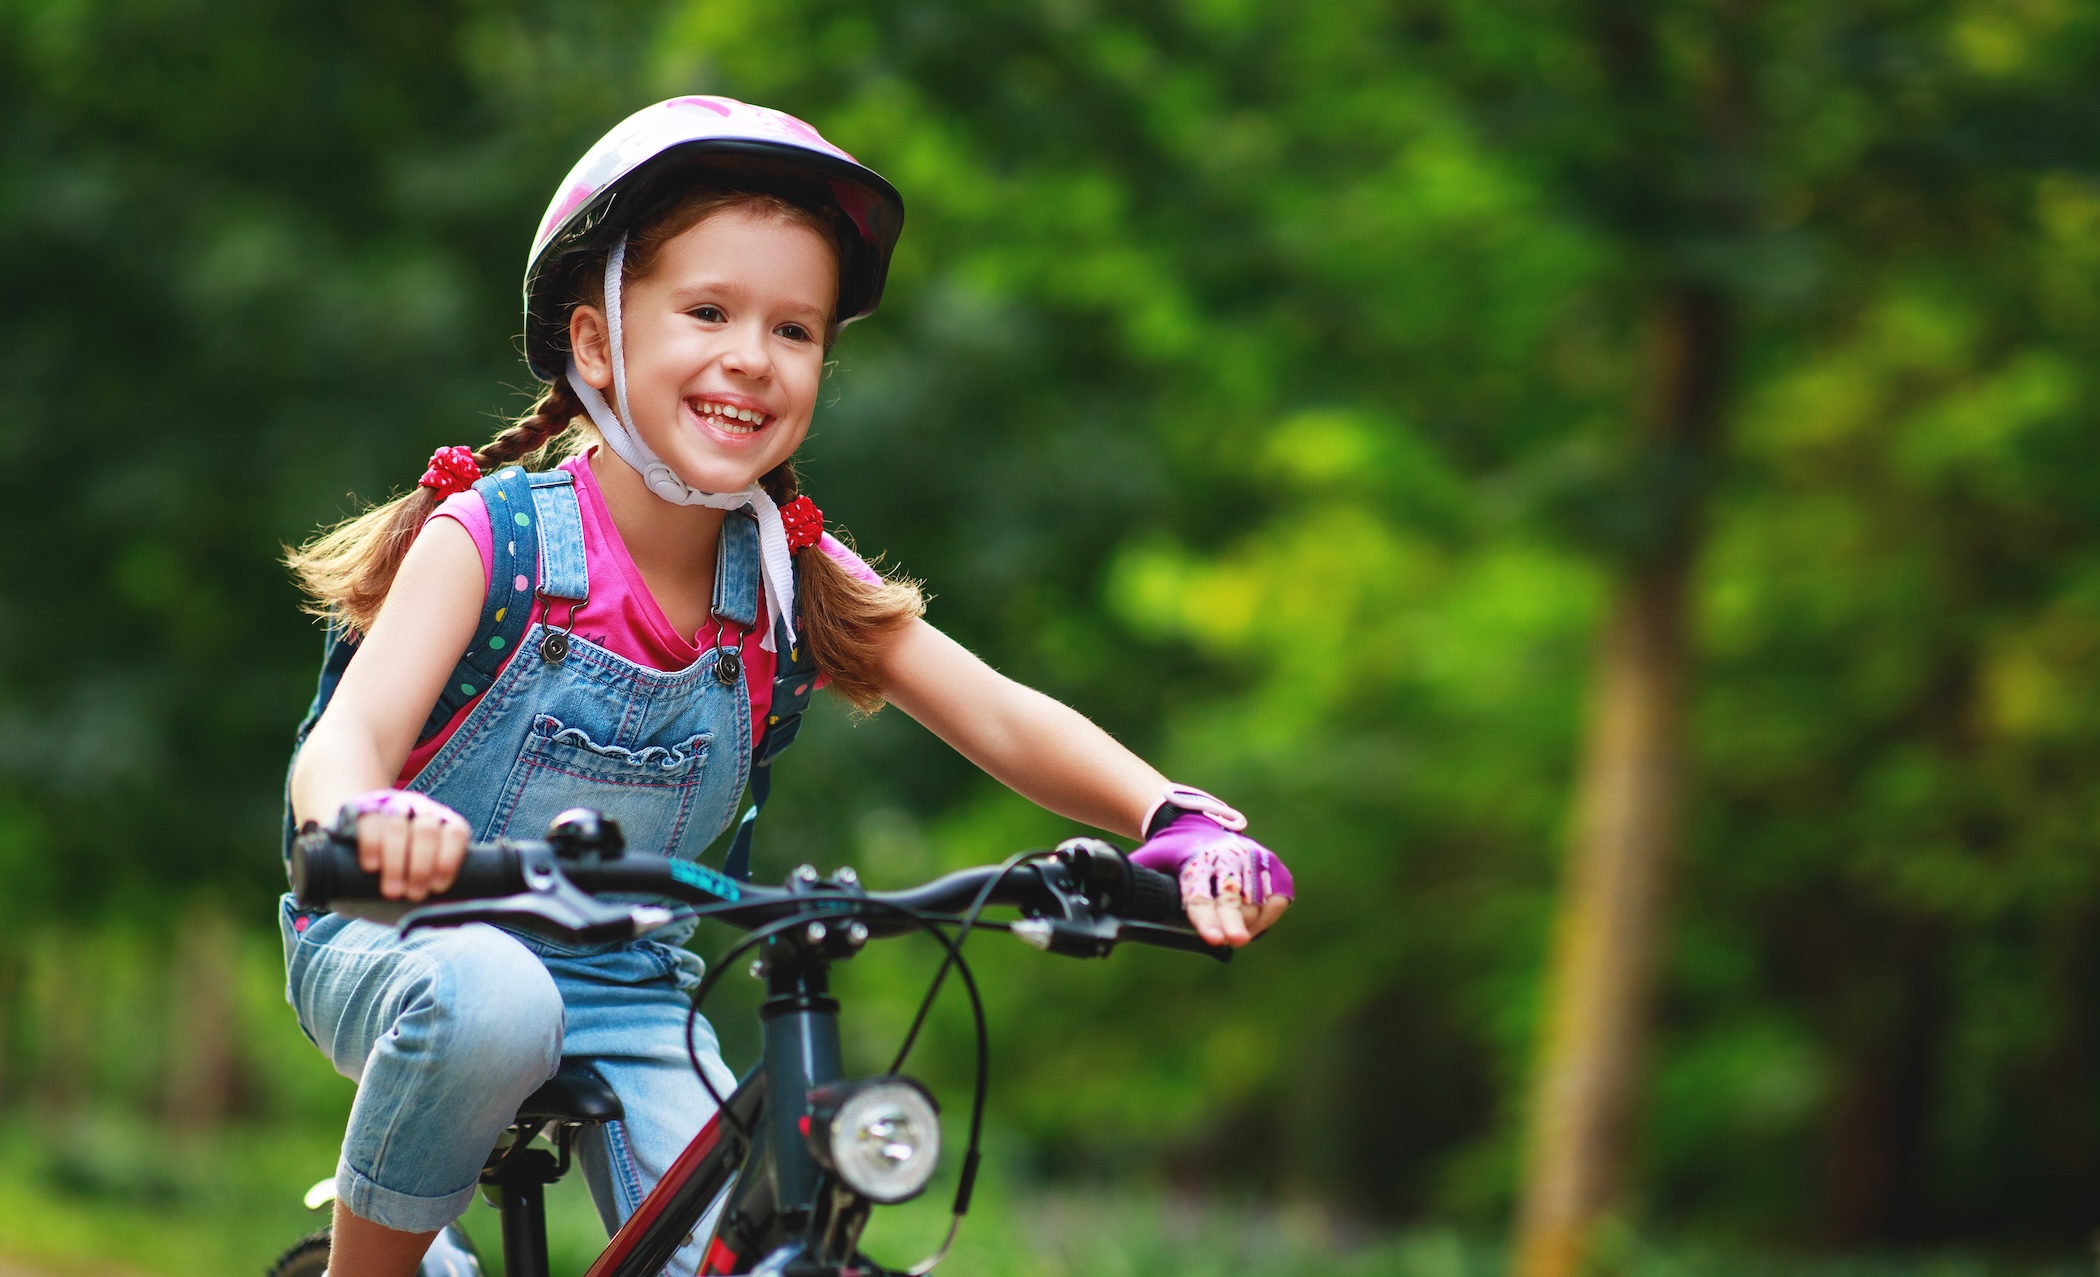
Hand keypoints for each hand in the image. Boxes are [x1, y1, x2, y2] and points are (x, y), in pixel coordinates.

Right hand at [341, 789, 470, 901]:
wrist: (351, 850)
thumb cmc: (397, 876)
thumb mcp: (417, 885)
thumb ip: (433, 900)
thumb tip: (449, 919)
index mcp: (443, 825)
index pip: (455, 834)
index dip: (448, 860)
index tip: (438, 887)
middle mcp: (420, 812)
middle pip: (427, 830)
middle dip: (421, 866)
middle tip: (413, 894)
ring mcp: (391, 808)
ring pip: (398, 826)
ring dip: (396, 862)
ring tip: (392, 891)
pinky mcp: (362, 810)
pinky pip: (369, 822)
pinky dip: (372, 845)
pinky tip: (372, 867)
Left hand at [1130, 811, 1293, 947]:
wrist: (1196, 824)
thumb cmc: (1170, 851)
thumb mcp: (1148, 860)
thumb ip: (1132, 879)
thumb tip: (1102, 895)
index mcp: (1197, 861)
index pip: (1200, 896)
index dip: (1207, 920)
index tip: (1215, 939)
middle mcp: (1228, 858)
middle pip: (1232, 899)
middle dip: (1234, 922)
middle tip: (1236, 941)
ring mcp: (1253, 860)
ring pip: (1256, 904)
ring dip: (1246, 925)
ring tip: (1233, 934)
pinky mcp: (1272, 866)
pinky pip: (1276, 901)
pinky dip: (1265, 917)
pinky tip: (1251, 926)